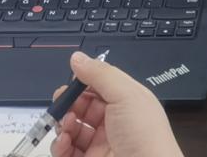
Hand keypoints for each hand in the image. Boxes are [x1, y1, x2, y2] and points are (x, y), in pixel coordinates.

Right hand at [51, 50, 183, 156]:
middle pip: (81, 107)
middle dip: (68, 103)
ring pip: (71, 129)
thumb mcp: (126, 95)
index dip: (83, 83)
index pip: (99, 86)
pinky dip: (60, 145)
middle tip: (62, 104)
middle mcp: (113, 122)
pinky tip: (64, 141)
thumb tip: (78, 58)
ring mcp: (100, 144)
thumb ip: (100, 74)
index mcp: (127, 102)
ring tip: (66, 125)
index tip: (71, 83)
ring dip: (63, 124)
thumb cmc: (146, 137)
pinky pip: (66, 151)